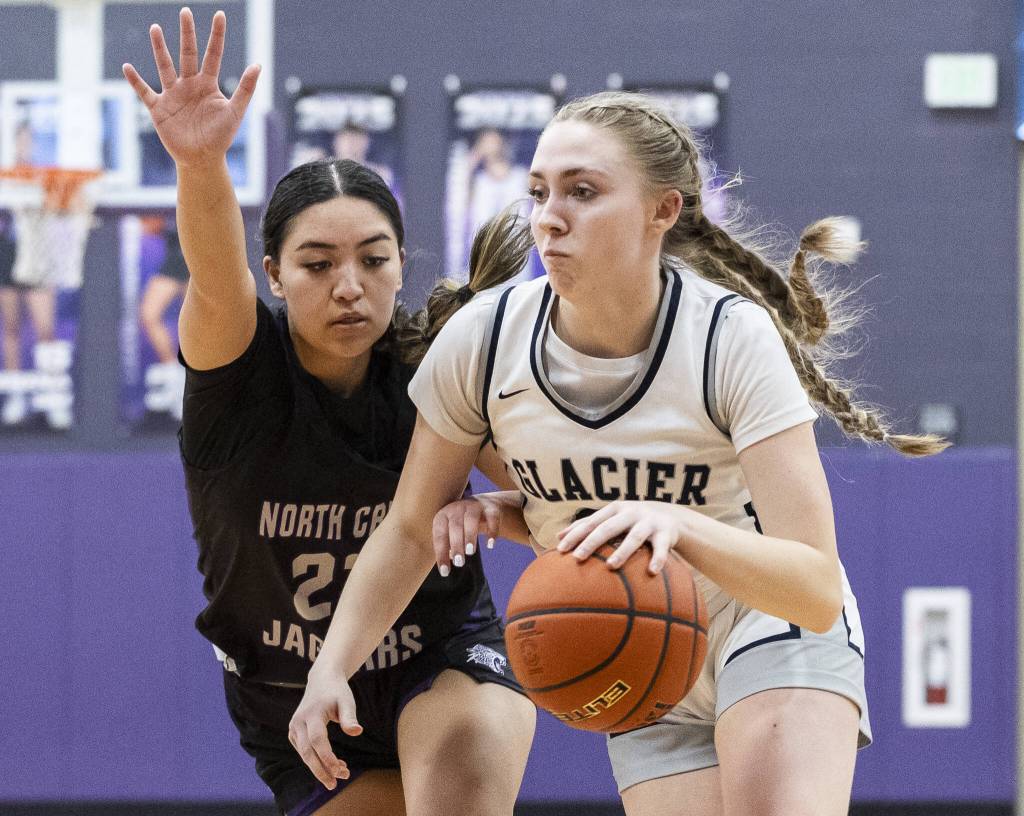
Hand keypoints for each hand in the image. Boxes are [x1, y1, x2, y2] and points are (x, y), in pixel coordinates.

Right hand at [121, 8, 259, 167]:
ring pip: (164, 66)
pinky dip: (136, 81)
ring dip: (160, 48)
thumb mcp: (235, 112)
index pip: (213, 54)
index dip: (216, 36)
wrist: (203, 159)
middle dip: (187, 34)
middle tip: (185, 12)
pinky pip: (144, 92)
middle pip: (187, 54)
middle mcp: (189, 85)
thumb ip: (245, 89)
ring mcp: (173, 95)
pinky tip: (128, 67)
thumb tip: (258, 65)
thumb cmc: (221, 137)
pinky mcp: (159, 109)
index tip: (219, 15)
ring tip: (156, 28)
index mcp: (208, 84)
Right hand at [288, 667, 362, 789]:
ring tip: (341, 774)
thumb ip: (349, 717)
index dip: (327, 757)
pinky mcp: (294, 733)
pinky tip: (333, 764)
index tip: (340, 770)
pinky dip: (316, 760)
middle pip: (307, 752)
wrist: (322, 681)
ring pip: (304, 754)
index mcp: (311, 713)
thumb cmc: (337, 692)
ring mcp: (294, 728)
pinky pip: (304, 751)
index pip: (317, 740)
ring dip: (320, 768)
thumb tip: (357, 732)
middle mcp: (298, 721)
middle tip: (335, 784)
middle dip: (321, 770)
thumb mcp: (346, 701)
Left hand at [432, 495, 502, 575]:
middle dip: (456, 545)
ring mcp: (473, 506)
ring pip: (471, 519)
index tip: (445, 572)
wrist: (482, 506)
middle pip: (455, 526)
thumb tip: (445, 568)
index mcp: (442, 516)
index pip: (440, 536)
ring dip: (470, 536)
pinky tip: (490, 545)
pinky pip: (491, 518)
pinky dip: (491, 531)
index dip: (441, 554)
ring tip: (470, 552)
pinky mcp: (490, 508)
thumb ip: (446, 549)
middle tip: (459, 563)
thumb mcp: (449, 534)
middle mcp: (456, 508)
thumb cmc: (460, 526)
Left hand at [556, 501, 692, 573]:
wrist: (670, 517)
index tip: (561, 550)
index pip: (591, 522)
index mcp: (614, 509)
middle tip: (578, 558)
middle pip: (608, 527)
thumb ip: (587, 526)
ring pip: (635, 537)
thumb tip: (558, 537)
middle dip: (592, 542)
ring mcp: (649, 522)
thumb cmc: (631, 521)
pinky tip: (652, 572)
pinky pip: (661, 548)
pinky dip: (657, 559)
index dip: (576, 535)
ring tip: (610, 566)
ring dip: (623, 551)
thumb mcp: (611, 518)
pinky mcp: (666, 534)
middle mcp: (631, 513)